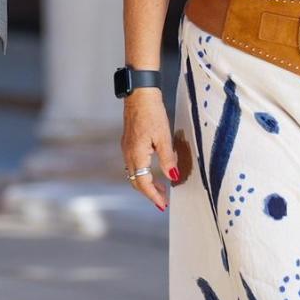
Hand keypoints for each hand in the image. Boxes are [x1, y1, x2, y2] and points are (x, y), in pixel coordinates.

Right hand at [121, 89, 177, 211]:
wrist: (139, 94)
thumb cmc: (151, 112)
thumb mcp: (163, 137)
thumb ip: (167, 159)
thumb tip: (172, 178)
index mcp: (136, 154)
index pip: (143, 182)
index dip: (153, 195)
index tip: (162, 205)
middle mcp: (128, 153)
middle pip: (135, 180)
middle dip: (148, 192)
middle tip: (162, 200)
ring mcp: (126, 147)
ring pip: (133, 172)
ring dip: (145, 182)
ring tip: (160, 187)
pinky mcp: (128, 141)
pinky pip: (133, 163)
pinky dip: (142, 172)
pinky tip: (152, 169)